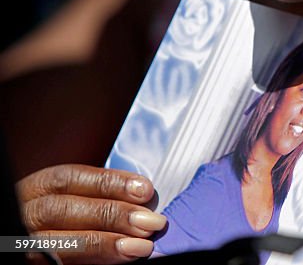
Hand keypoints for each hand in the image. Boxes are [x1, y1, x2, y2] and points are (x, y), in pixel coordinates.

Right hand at [17, 165, 165, 263]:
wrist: (42, 244)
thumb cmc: (63, 220)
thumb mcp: (74, 199)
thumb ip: (100, 199)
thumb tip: (146, 203)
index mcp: (36, 189)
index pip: (68, 178)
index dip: (109, 183)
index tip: (146, 190)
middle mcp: (21, 214)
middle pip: (60, 210)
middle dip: (110, 214)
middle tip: (151, 222)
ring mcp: (19, 245)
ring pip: (54, 243)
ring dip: (103, 244)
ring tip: (140, 247)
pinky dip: (90, 263)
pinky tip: (116, 261)